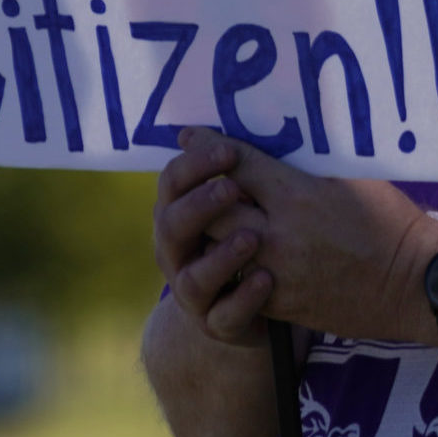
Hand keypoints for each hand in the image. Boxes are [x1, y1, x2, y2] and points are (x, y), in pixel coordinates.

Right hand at [153, 132, 274, 348]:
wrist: (246, 302)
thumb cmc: (251, 232)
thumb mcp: (245, 197)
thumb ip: (241, 165)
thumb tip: (246, 112)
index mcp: (180, 214)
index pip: (172, 183)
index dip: (195, 165)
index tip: (229, 149)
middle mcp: (178, 254)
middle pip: (171, 228)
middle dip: (200, 206)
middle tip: (232, 188)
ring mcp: (195, 294)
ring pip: (192, 279)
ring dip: (221, 256)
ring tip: (254, 237)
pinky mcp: (220, 324)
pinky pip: (225, 316)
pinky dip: (244, 297)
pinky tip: (266, 279)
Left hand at [180, 127, 437, 344]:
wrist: (415, 284)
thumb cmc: (394, 224)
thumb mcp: (356, 179)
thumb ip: (310, 169)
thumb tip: (280, 151)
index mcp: (299, 195)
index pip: (238, 164)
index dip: (210, 147)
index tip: (191, 136)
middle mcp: (280, 233)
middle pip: (215, 207)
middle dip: (201, 190)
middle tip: (193, 178)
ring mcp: (278, 272)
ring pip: (220, 248)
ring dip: (212, 232)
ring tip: (209, 219)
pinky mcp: (282, 304)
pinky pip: (239, 282)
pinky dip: (232, 266)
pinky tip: (232, 255)